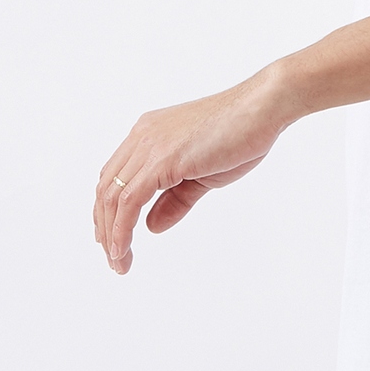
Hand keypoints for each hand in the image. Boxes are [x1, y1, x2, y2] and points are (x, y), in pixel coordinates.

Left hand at [94, 67, 288, 274]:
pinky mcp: (162, 159)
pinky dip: (121, 230)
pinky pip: (129, 201)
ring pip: (111, 197)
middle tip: (114, 259)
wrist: (264, 107)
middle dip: (105, 228)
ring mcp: (150, 145)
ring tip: (119, 263)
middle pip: (106, 188)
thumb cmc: (242, 133)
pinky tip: (124, 251)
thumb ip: (174, 199)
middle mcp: (142, 136)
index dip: (108, 211)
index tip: (113, 239)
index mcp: (149, 133)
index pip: (114, 177)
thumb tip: (151, 226)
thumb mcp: (202, 175)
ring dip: (111, 235)